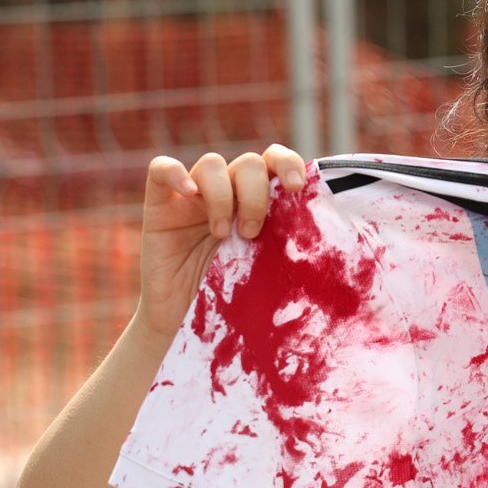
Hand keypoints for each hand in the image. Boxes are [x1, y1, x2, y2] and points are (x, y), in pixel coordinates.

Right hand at [136, 143, 307, 342]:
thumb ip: (289, 245)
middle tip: (253, 233)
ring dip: (223, 196)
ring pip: (211, 164)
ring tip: (222, 234)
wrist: (189, 326)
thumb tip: (328, 238)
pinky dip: (176, 174)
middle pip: (249, 163)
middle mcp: (228, 193)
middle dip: (256, 194)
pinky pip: (161, 170)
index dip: (290, 164)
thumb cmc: (235, 299)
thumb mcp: (269, 270)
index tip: (298, 189)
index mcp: (259, 202)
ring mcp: (193, 198)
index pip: (276, 162)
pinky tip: (189, 194)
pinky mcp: (160, 207)